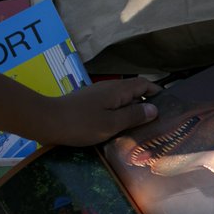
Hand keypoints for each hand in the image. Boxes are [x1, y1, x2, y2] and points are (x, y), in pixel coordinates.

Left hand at [37, 78, 160, 146]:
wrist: (45, 121)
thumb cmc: (80, 123)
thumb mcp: (111, 123)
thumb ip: (134, 115)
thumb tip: (154, 109)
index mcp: (118, 90)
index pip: (144, 84)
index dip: (157, 92)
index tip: (168, 106)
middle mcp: (109, 88)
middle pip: (134, 92)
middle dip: (146, 104)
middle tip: (156, 123)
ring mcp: (97, 95)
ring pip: (121, 100)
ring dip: (132, 111)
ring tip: (139, 129)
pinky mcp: (88, 103)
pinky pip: (110, 106)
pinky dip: (119, 114)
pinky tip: (117, 129)